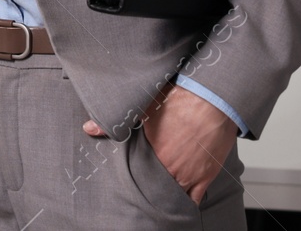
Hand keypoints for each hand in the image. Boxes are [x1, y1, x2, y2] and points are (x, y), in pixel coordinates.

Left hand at [83, 84, 235, 202]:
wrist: (212, 98)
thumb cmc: (180, 98)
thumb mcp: (143, 106)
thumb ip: (115, 122)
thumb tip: (88, 129)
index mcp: (153, 153)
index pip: (137, 175)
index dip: (133, 178)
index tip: (129, 178)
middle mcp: (171, 167)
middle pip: (155, 186)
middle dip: (149, 186)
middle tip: (144, 186)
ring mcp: (189, 174)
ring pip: (174, 195)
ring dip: (166, 194)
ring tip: (159, 193)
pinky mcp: (206, 175)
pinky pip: (195, 198)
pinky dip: (187, 201)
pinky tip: (180, 201)